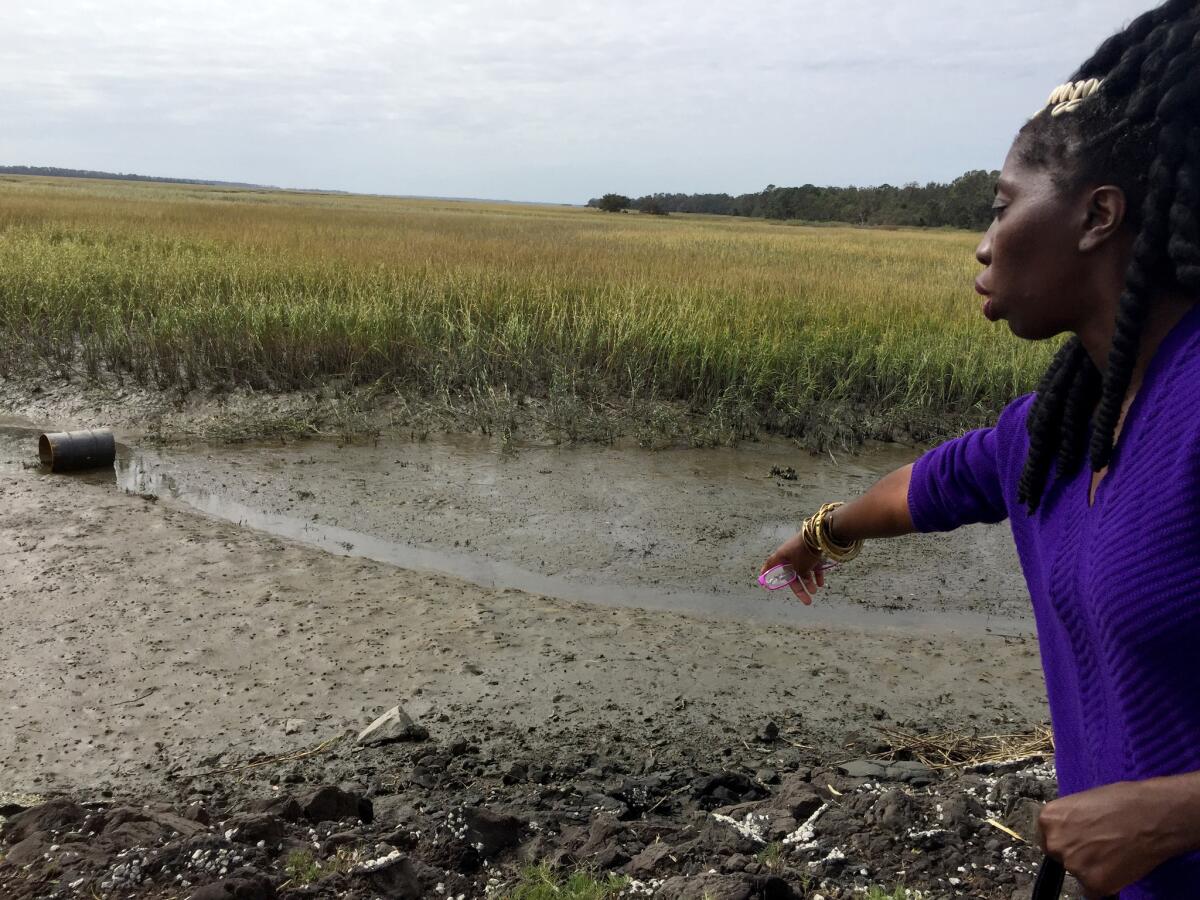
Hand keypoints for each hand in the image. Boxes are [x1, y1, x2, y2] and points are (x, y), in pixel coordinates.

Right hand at [761, 531, 825, 604]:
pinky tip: (820, 583)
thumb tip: (798, 578)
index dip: (767, 572)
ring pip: (804, 572)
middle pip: (793, 575)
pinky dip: (816, 575)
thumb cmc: (803, 551)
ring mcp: (802, 554)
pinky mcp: (813, 552)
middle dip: (800, 589)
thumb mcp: (800, 567)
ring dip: (809, 583)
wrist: (818, 536)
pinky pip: (813, 566)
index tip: (763, 582)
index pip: (771, 565)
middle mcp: (790, 555)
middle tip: (807, 601)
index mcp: (782, 556)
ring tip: (815, 591)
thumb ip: (798, 574)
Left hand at [1038, 780, 1170, 896]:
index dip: (1066, 841)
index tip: (1079, 841)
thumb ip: (1071, 821)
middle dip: (1078, 855)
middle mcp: (1055, 843)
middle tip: (1102, 847)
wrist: (1152, 815)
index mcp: (1049, 819)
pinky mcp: (1094, 884)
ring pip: (1080, 873)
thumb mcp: (1084, 802)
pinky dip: (1108, 883)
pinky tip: (1121, 867)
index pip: (1047, 839)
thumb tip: (1072, 831)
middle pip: (1062, 857)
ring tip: (1116, 853)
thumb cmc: (1123, 801)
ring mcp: (1073, 865)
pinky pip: (1095, 890)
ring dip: (1094, 869)